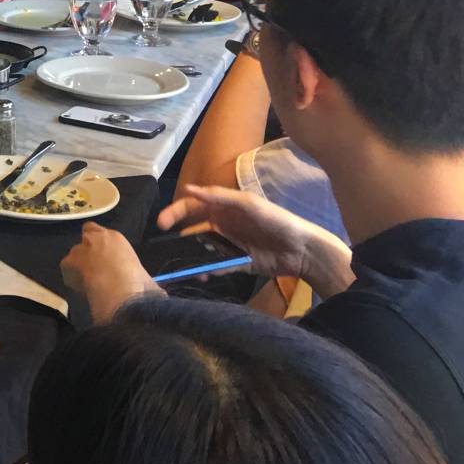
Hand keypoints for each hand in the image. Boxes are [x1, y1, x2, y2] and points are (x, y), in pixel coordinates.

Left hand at [59, 223, 160, 323]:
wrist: (120, 292)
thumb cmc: (139, 284)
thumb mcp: (146, 278)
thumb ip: (142, 277)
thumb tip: (157, 292)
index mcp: (115, 238)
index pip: (96, 230)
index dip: (98, 242)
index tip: (103, 255)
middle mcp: (95, 238)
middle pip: (85, 239)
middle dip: (88, 252)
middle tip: (95, 268)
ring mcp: (79, 249)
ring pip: (74, 254)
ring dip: (79, 264)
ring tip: (86, 280)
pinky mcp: (68, 263)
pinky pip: (67, 268)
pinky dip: (71, 276)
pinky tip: (80, 286)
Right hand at [156, 184, 346, 283]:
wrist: (302, 250)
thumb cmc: (276, 220)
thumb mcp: (248, 204)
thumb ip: (218, 196)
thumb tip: (188, 189)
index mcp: (223, 207)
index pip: (192, 207)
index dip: (175, 213)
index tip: (161, 225)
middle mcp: (222, 225)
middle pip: (192, 230)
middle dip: (178, 239)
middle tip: (165, 249)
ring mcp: (228, 245)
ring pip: (201, 250)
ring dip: (191, 257)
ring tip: (183, 266)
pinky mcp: (235, 263)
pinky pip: (214, 266)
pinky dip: (206, 270)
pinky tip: (203, 274)